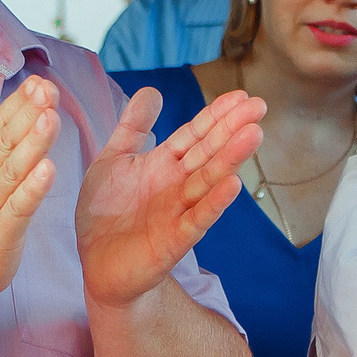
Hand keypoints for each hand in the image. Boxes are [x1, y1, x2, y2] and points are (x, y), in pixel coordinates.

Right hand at [0, 74, 59, 308]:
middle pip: (6, 142)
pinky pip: (17, 209)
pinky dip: (32, 190)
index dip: (19, 102)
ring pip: (13, 170)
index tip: (40, 81)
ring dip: (32, 144)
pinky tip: (48, 170)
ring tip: (51, 119)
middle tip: (48, 91)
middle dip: (28, 115)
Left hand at [75, 85, 264, 308]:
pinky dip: (214, 204)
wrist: (97, 266)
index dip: (216, 115)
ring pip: (208, 181)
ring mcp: (178, 212)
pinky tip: (233, 186)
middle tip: (259, 106)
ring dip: (231, 159)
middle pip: (208, 153)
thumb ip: (133, 128)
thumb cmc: (105, 214)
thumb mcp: (113, 161)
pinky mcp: (172, 241)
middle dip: (232, 129)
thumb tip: (152, 91)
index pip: (195, 134)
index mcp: (164, 165)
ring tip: (253, 135)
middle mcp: (177, 186)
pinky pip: (196, 220)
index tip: (241, 96)